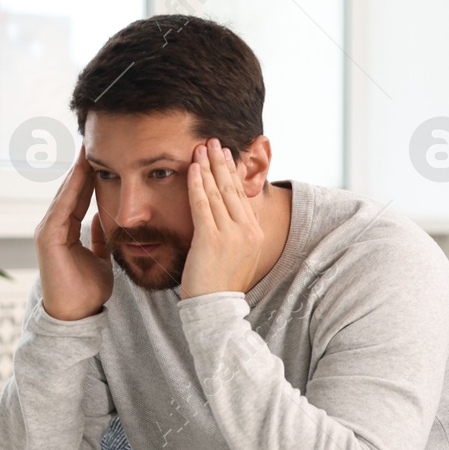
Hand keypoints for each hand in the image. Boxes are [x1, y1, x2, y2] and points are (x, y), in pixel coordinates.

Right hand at [34, 144, 112, 321]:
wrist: (76, 315)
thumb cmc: (88, 289)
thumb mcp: (101, 258)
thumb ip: (100, 239)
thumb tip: (105, 221)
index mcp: (65, 229)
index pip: (79, 195)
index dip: (89, 174)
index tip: (100, 153)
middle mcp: (53, 226)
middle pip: (70, 189)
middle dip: (81, 166)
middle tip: (90, 139)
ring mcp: (48, 231)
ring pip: (65, 194)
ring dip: (75, 172)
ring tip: (86, 149)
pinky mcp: (48, 238)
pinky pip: (62, 209)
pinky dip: (71, 191)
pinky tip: (80, 174)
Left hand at [180, 138, 265, 299]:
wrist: (216, 308)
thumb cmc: (220, 285)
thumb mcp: (237, 256)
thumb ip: (234, 234)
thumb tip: (226, 217)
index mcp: (255, 233)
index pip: (241, 196)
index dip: (232, 172)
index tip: (224, 155)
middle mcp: (247, 231)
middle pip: (233, 189)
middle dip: (222, 162)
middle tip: (213, 141)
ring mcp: (231, 235)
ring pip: (219, 193)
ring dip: (209, 167)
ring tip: (202, 147)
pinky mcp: (212, 239)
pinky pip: (203, 205)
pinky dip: (198, 184)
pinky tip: (194, 168)